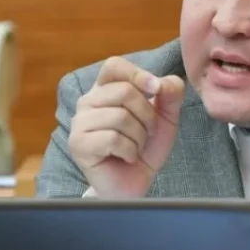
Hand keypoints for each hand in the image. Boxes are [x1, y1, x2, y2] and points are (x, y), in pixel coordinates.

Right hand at [69, 56, 184, 197]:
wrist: (134, 184)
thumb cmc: (145, 148)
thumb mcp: (165, 118)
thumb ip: (170, 94)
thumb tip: (164, 81)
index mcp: (106, 90)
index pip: (114, 66)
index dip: (138, 74)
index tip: (156, 89)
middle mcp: (88, 102)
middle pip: (124, 91)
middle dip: (147, 115)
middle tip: (147, 133)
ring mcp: (80, 123)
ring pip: (119, 116)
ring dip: (139, 136)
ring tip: (135, 147)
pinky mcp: (78, 144)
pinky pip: (112, 138)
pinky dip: (129, 150)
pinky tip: (126, 157)